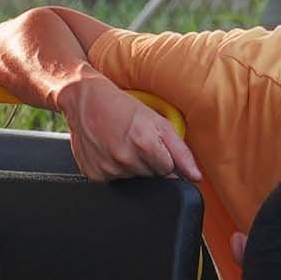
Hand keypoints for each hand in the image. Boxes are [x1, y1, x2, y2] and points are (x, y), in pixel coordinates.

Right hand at [58, 72, 197, 184]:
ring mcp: (108, 169)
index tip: (152, 144)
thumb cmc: (121, 106)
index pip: (168, 170)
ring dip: (131, 165)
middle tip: (135, 141)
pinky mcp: (95, 175)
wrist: (84, 98)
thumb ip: (181, 152)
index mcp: (144, 144)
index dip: (163, 157)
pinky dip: (115, 168)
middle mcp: (125, 159)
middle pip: (151, 176)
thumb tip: (196, 176)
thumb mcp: (158, 122)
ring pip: (133, 178)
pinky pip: (115, 180)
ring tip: (122, 143)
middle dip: (148, 161)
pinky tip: (110, 151)